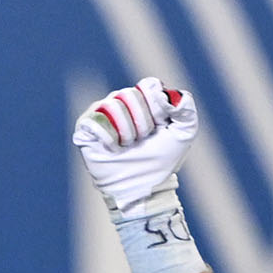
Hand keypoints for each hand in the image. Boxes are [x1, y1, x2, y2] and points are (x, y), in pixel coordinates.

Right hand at [74, 76, 199, 220]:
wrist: (140, 187)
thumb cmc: (161, 161)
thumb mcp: (184, 134)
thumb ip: (186, 108)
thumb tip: (167, 95)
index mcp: (143, 97)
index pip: (148, 85)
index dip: (155, 108)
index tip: (159, 127)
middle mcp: (121, 100)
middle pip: (130, 94)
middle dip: (141, 122)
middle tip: (141, 140)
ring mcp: (102, 112)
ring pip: (112, 105)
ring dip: (126, 132)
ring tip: (127, 146)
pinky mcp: (85, 126)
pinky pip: (95, 119)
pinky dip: (108, 137)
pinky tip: (113, 149)